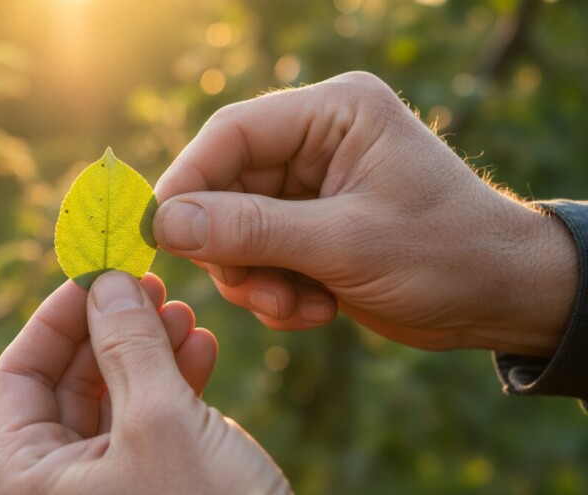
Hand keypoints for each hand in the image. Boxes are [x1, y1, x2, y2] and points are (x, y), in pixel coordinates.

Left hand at [0, 271, 290, 494]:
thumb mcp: (162, 424)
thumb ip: (129, 346)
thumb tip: (105, 280)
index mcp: (29, 479)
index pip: (16, 377)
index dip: (53, 318)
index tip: (95, 272)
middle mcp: (59, 483)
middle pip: (68, 381)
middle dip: (110, 327)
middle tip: (148, 283)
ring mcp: (109, 483)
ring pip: (114, 395)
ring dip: (147, 347)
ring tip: (183, 312)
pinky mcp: (154, 484)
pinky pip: (150, 419)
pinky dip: (173, 379)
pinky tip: (200, 347)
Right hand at [153, 71, 575, 356]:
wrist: (502, 300)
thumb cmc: (446, 254)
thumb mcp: (346, 243)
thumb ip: (252, 230)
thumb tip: (164, 223)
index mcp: (334, 113)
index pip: (232, 134)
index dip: (188, 181)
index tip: (157, 232)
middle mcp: (317, 141)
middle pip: (226, 185)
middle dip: (232, 247)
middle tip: (254, 289)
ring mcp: (311, 187)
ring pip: (236, 229)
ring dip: (255, 278)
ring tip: (297, 306)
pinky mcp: (310, 228)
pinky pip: (259, 256)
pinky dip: (275, 292)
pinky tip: (316, 310)